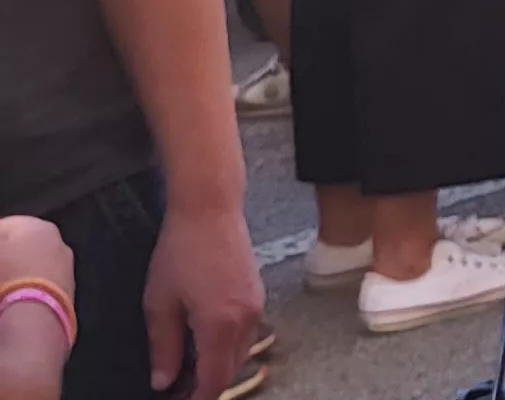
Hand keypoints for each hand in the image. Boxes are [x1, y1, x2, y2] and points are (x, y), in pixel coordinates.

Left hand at [142, 201, 262, 399]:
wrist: (211, 211)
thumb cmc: (180, 253)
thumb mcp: (160, 303)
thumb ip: (164, 347)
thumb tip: (163, 382)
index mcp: (220, 325)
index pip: (214, 379)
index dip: (198, 398)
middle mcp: (247, 320)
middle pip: (231, 369)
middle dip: (208, 384)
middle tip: (178, 389)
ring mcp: (257, 306)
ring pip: (242, 351)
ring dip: (219, 364)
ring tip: (189, 367)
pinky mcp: (257, 294)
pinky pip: (246, 333)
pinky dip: (228, 345)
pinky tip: (205, 339)